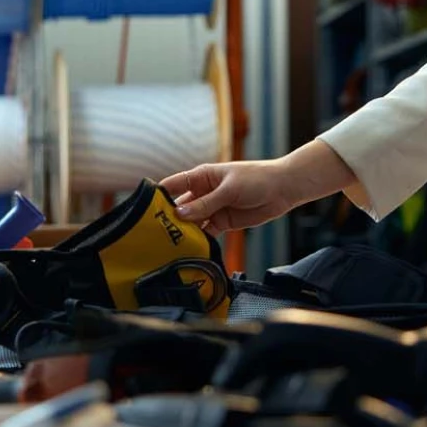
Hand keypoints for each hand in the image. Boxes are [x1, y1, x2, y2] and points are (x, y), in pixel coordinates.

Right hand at [161, 141, 356, 233]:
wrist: (283, 189)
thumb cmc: (256, 178)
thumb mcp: (229, 190)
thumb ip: (205, 203)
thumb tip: (180, 214)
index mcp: (201, 177)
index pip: (173, 185)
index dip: (158, 195)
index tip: (142, 209)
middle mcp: (202, 192)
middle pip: (180, 207)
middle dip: (169, 219)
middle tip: (154, 235)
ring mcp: (212, 208)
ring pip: (192, 222)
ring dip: (184, 232)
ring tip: (170, 246)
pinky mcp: (223, 222)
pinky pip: (206, 232)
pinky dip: (200, 240)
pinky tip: (191, 249)